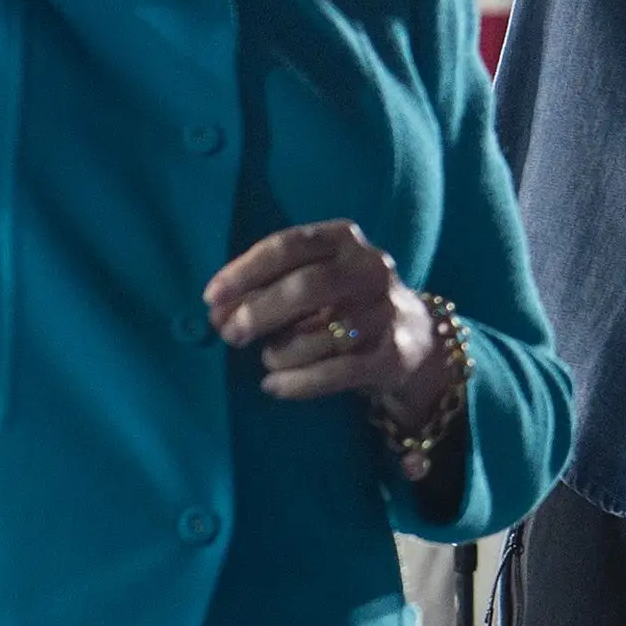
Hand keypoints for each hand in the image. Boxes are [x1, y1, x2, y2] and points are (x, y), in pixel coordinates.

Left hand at [206, 220, 450, 424]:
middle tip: (230, 334)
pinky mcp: (393, 354)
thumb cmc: (342, 302)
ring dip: (282, 352)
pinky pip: (338, 372)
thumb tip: (219, 313)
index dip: (245, 271)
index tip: (212, 297)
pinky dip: (299, 382)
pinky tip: (275, 386)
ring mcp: (386, 312)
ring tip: (267, 360)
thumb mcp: (312, 278)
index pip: (289, 245)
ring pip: (323, 335)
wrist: (413, 337)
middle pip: (308, 286)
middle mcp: (370, 269)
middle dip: (261, 311)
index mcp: (344, 239)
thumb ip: (267, 287)